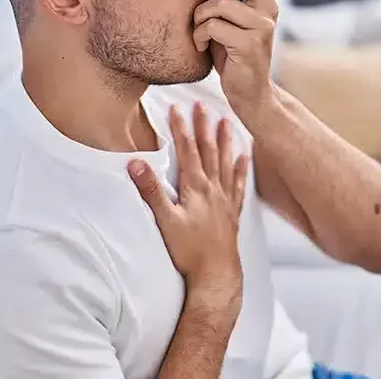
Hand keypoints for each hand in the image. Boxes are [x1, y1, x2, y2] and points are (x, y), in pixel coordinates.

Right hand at [128, 102, 248, 297]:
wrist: (216, 275)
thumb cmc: (189, 251)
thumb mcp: (165, 220)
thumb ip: (151, 190)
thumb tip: (136, 163)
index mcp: (196, 187)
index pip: (187, 150)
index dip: (182, 127)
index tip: (177, 107)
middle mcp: (213, 189)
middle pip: (208, 150)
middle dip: (203, 126)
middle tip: (202, 105)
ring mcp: (225, 200)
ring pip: (226, 162)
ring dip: (225, 140)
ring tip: (227, 121)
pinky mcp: (232, 213)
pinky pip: (238, 184)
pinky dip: (241, 168)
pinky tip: (245, 158)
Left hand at [193, 0, 282, 119]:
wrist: (248, 92)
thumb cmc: (231, 51)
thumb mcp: (229, 16)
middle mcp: (269, 6)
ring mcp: (262, 25)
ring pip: (220, 2)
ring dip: (199, 15)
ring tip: (199, 28)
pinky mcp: (250, 44)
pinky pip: (212, 26)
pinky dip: (198, 34)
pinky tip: (201, 45)